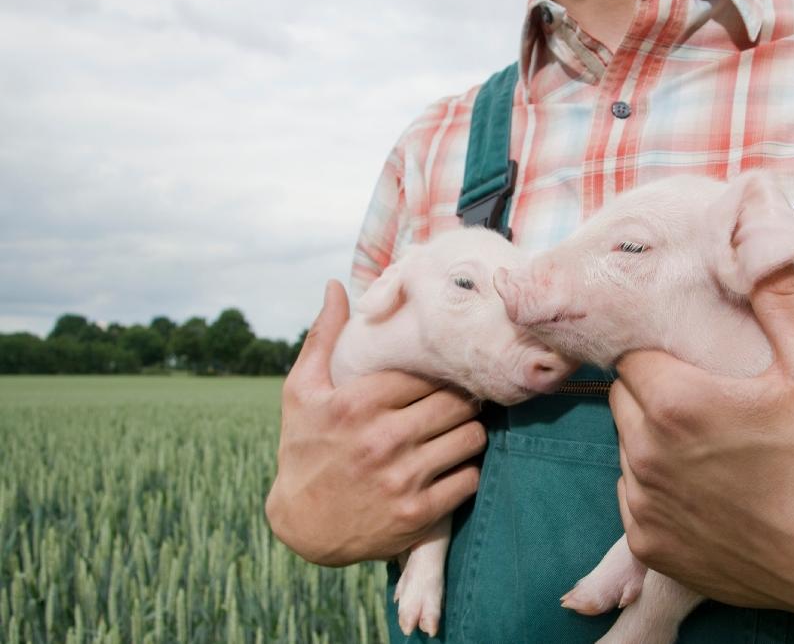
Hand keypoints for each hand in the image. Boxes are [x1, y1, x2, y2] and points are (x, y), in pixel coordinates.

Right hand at [265, 280, 485, 565]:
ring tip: (458, 431)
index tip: (443, 374)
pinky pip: (470, 479)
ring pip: (472, 438)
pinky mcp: (419, 514)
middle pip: (458, 402)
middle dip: (463, 399)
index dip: (440, 371)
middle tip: (459, 401)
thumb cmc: (304, 448)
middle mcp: (383, 439)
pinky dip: (467, 471)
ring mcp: (404, 479)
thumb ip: (324, 336)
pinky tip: (451, 466)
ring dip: (470, 433)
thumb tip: (336, 285)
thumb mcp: (302, 391)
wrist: (302, 526)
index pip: (428, 371)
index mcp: (358, 403)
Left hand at [611, 265, 793, 624]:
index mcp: (676, 403)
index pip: (634, 354)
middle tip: (718, 403)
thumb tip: (756, 234)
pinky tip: (712, 491)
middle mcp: (646, 458)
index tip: (701, 364)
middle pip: (625, 399)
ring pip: (627, 449)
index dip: (667, 353)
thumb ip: (779, 294)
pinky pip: (636, 499)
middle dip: (659, 392)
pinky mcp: (653, 549)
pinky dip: (662, 490)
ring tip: (719, 449)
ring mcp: (646, 509)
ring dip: (656, 442)